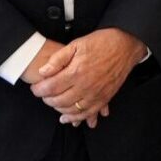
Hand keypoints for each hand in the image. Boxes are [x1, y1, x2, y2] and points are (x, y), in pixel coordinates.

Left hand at [31, 28, 145, 126]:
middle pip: (59, 101)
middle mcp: (85, 86)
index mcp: (76, 72)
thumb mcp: (76, 44)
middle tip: (43, 95)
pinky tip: (68, 118)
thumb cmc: (101, 43)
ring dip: (59, 110)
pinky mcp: (104, 98)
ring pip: (72, 110)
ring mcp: (95, 94)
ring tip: (53, 104)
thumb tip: (43, 72)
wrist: (125, 45)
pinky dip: (76, 118)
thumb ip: (58, 59)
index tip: (35, 88)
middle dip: (47, 100)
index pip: (51, 87)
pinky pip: (88, 113)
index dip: (39, 90)